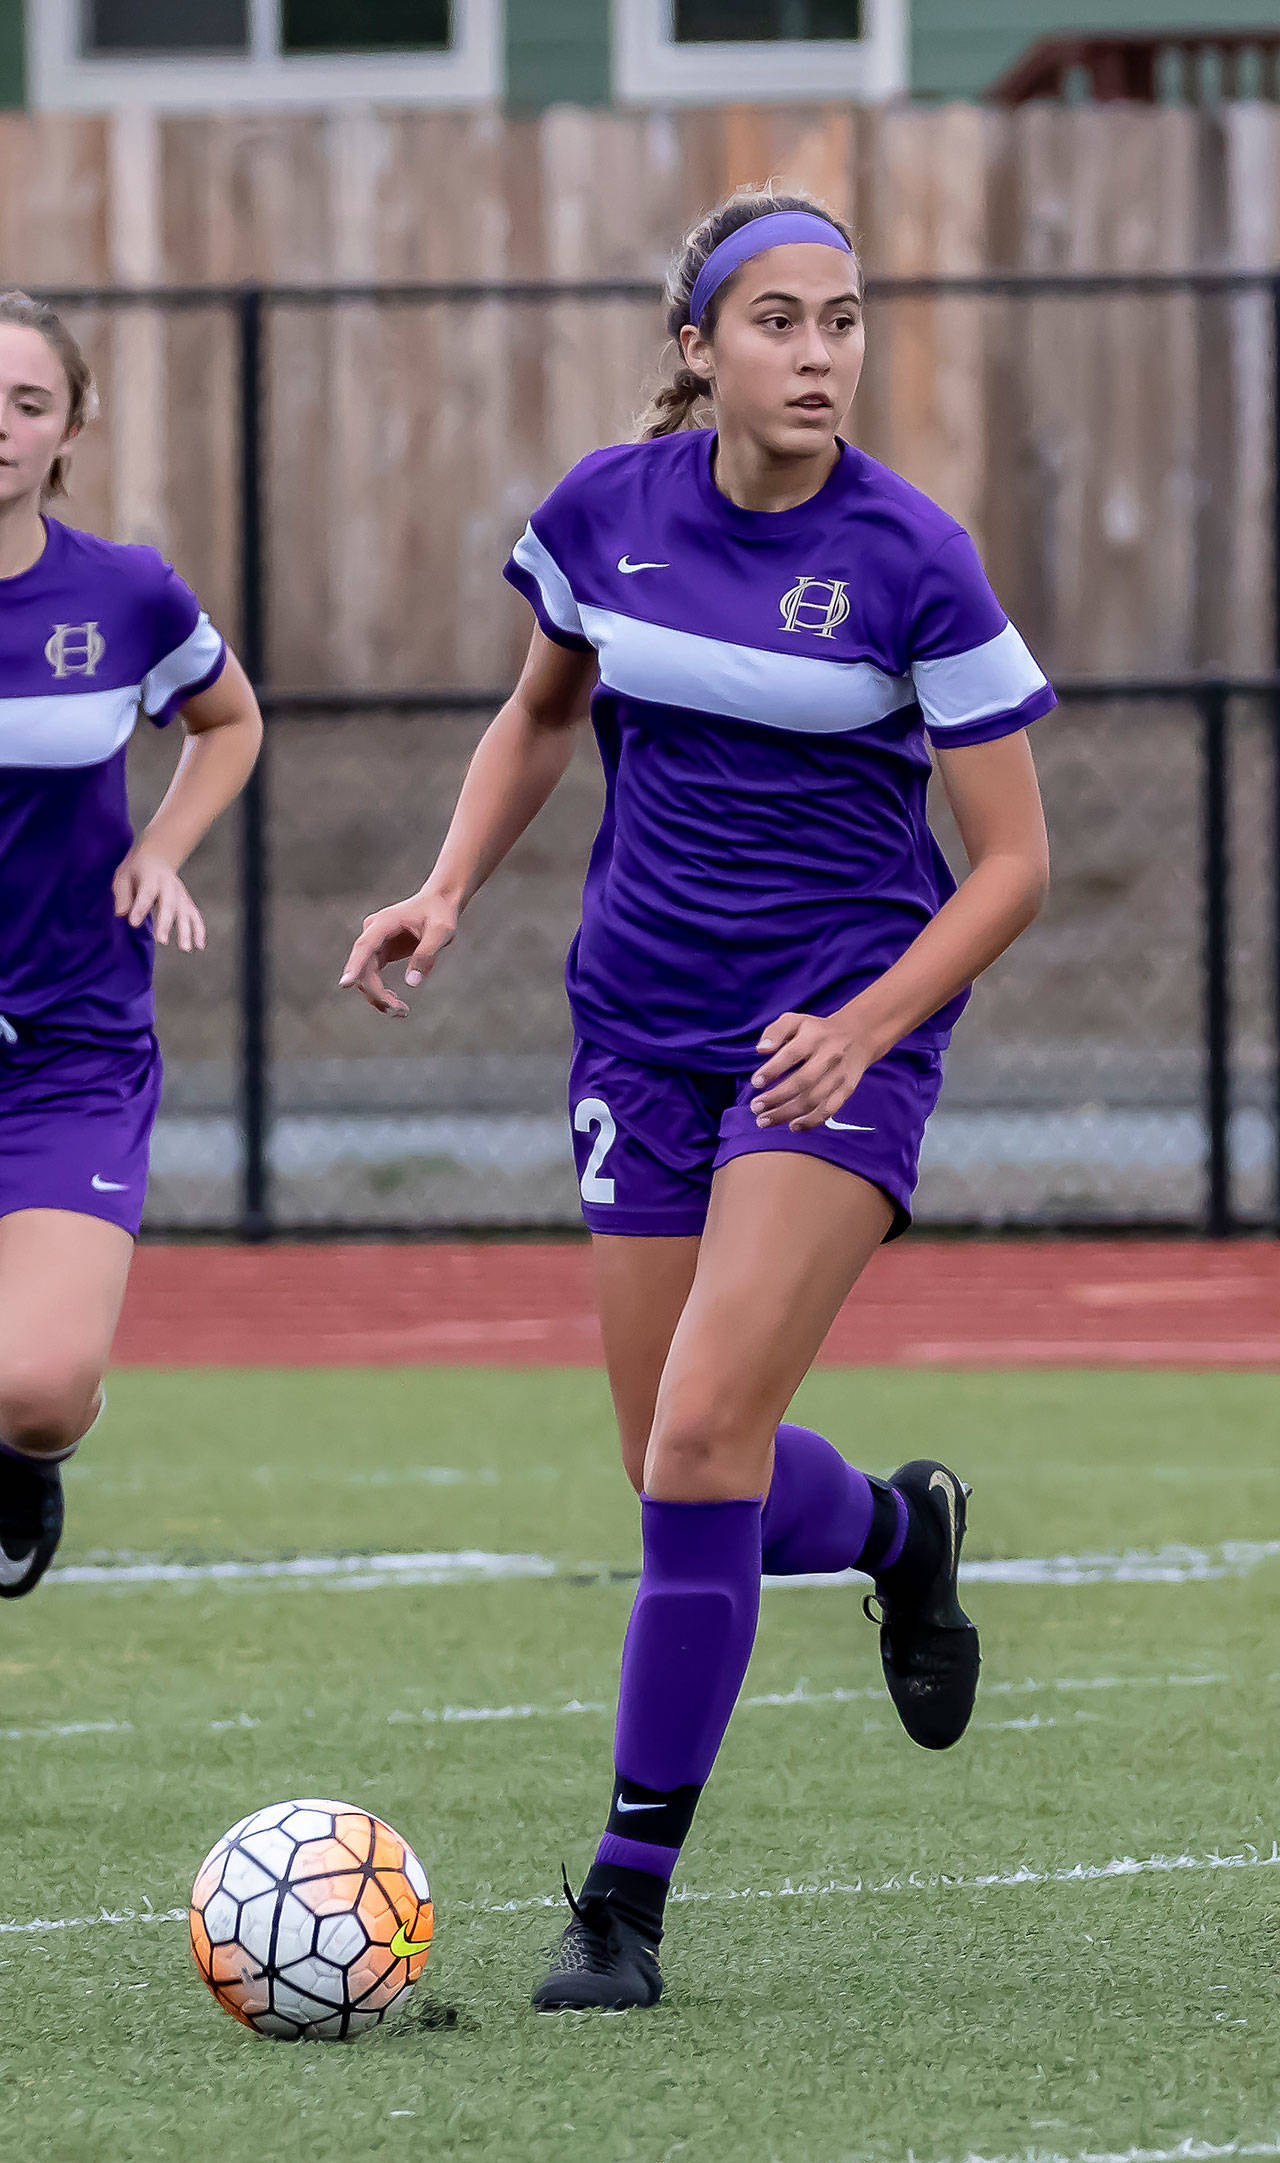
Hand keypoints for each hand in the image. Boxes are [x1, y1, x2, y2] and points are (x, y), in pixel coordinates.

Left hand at [112, 844, 205, 952]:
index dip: (140, 907)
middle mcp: (169, 885)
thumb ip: (122, 895)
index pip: (147, 893)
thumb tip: (122, 914)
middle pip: (169, 904)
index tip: (133, 923)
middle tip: (161, 940)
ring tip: (185, 948)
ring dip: (187, 930)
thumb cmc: (136, 871)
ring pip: (185, 912)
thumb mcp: (123, 876)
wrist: (157, 857)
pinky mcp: (186, 902)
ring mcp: (180, 893)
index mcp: (150, 877)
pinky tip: (199, 945)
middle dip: (166, 922)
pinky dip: (199, 930)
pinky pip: (195, 916)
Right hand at [338, 891, 458, 1017]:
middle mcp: (373, 932)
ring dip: (378, 996)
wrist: (439, 902)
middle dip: (376, 992)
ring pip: (365, 975)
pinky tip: (397, 1004)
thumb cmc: (440, 912)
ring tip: (401, 1011)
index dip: (355, 966)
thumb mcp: (441, 931)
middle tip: (399, 1011)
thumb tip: (412, 982)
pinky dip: (381, 991)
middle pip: (363, 967)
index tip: (345, 984)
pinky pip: (372, 975)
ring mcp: (375, 943)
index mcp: (384, 923)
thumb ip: (427, 955)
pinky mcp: (380, 952)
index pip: (365, 946)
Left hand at [749, 1008, 875, 1131]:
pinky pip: (829, 1109)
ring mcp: (840, 1074)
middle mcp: (830, 1055)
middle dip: (776, 1097)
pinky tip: (792, 1126)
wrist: (858, 1035)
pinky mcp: (847, 1089)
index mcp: (814, 1036)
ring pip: (814, 1099)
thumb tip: (760, 1050)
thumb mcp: (796, 1021)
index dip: (772, 1070)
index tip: (755, 1083)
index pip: (791, 1054)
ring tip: (764, 1120)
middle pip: (803, 1081)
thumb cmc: (816, 1030)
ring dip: (787, 1113)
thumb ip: (775, 1031)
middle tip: (755, 1107)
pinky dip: (811, 1121)